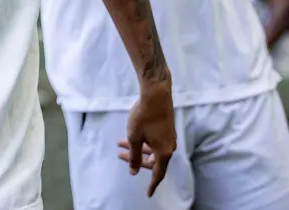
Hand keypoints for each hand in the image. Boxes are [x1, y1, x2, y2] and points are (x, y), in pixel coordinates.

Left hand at [119, 82, 175, 196]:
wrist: (156, 94)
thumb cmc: (144, 116)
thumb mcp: (134, 138)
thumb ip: (134, 156)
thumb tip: (133, 171)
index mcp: (164, 152)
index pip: (158, 174)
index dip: (152, 185)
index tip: (147, 194)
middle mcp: (169, 147)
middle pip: (154, 161)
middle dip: (136, 161)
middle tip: (119, 156)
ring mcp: (169, 137)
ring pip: (152, 149)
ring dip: (137, 149)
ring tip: (120, 144)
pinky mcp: (166, 129)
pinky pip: (154, 141)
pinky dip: (142, 142)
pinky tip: (131, 136)